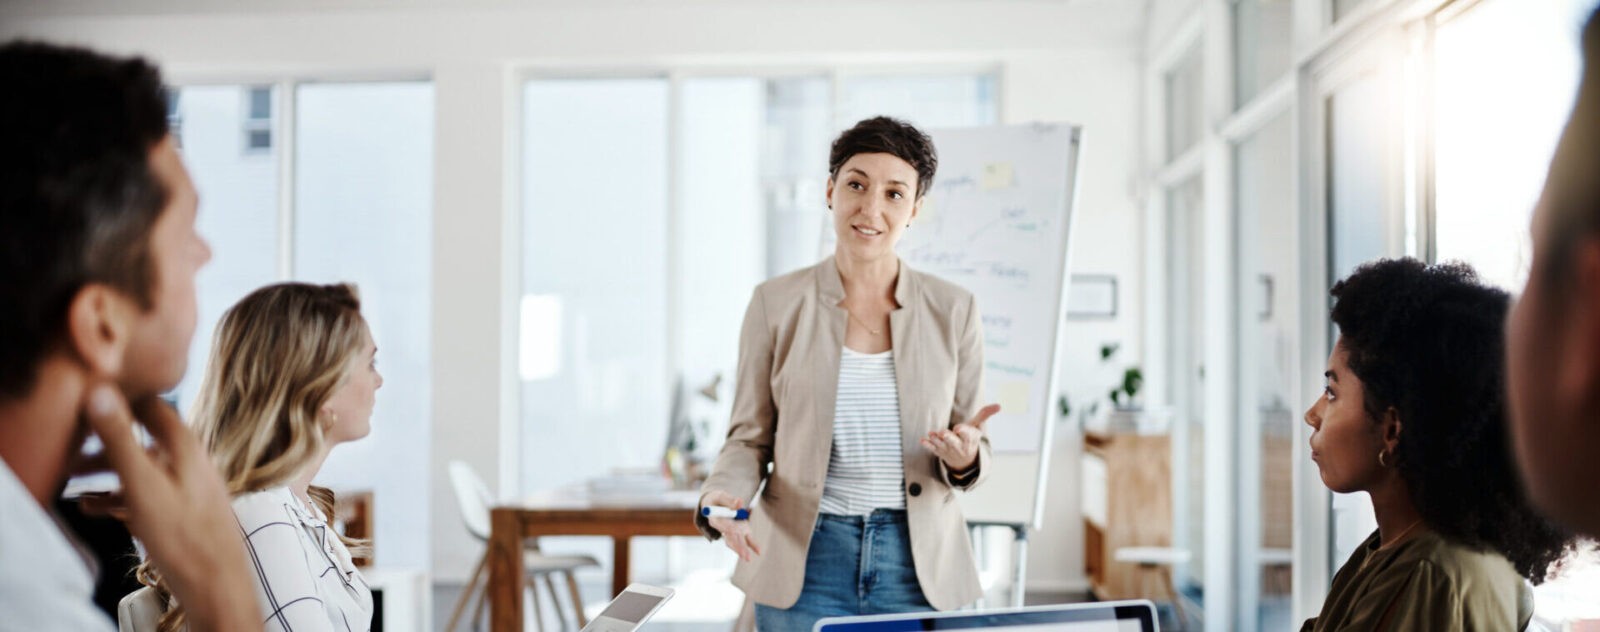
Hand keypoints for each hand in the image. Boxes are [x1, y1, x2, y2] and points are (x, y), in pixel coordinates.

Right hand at [82, 384, 260, 631]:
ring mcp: (190, 486)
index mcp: (186, 446)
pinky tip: (96, 508)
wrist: (217, 585)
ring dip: (109, 474)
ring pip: (144, 469)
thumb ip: (121, 439)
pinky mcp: (186, 511)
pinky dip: (121, 495)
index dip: (123, 399)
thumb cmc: (183, 537)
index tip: (92, 402)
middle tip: (72, 456)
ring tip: (76, 485)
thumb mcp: (143, 484)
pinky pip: (150, 494)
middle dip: (106, 445)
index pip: (153, 404)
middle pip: (144, 439)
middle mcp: (192, 461)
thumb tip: (101, 391)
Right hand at [701, 490, 760, 561]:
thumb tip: (740, 503)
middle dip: (737, 546)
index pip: (722, 525)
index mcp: (715, 520)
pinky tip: (758, 551)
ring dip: (742, 549)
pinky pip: (747, 539)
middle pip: (731, 537)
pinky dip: (753, 545)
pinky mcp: (741, 530)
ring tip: (748, 558)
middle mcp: (724, 528)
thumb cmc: (717, 500)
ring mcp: (733, 531)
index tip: (732, 530)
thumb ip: (730, 500)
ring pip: (736, 541)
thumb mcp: (720, 496)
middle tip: (743, 554)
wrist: (715, 504)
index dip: (727, 528)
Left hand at [921, 403, 1000, 471]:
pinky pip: (933, 449)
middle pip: (954, 442)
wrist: (965, 460)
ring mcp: (949, 450)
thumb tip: (999, 405)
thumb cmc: (970, 438)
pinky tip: (923, 440)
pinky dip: (928, 445)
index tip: (958, 428)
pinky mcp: (940, 452)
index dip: (963, 431)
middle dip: (949, 438)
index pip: (968, 435)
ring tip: (932, 434)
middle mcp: (959, 446)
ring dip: (936, 440)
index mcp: (970, 439)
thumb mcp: (978, 427)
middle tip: (943, 433)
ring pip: (942, 445)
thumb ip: (985, 414)